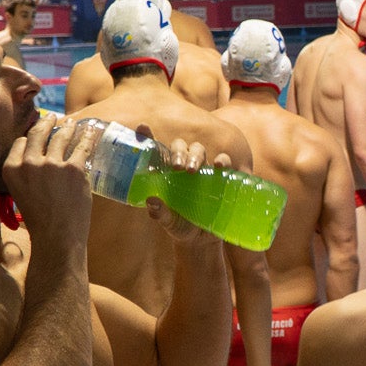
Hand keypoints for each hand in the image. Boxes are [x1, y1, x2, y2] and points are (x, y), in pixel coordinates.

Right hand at [1, 115, 102, 249]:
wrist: (57, 237)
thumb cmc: (40, 220)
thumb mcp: (21, 193)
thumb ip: (26, 174)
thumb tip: (41, 157)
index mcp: (11, 169)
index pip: (20, 143)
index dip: (30, 137)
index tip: (36, 133)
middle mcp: (29, 162)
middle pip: (38, 134)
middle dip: (46, 122)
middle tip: (52, 117)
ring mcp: (52, 164)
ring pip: (61, 137)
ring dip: (67, 127)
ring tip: (71, 123)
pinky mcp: (74, 168)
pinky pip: (82, 146)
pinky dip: (88, 136)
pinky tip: (91, 130)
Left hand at [138, 129, 222, 245]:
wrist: (205, 238)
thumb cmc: (182, 227)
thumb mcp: (170, 223)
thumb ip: (161, 214)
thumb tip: (151, 202)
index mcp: (166, 174)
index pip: (155, 151)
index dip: (148, 137)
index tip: (142, 126)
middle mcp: (183, 168)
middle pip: (179, 147)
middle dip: (178, 151)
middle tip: (177, 166)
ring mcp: (203, 170)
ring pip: (198, 150)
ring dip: (195, 155)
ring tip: (192, 169)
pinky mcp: (220, 177)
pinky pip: (223, 161)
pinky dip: (222, 160)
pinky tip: (219, 165)